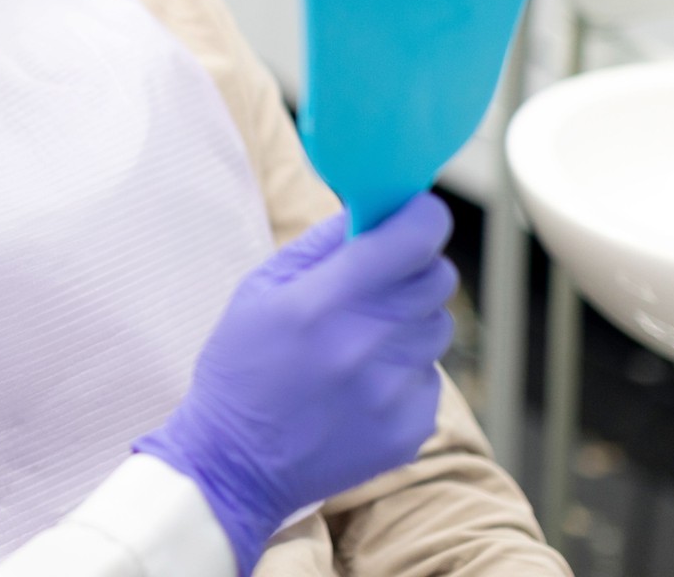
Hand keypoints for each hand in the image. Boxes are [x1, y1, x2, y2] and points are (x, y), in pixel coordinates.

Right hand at [133, 193, 456, 572]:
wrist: (236, 463)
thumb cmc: (241, 366)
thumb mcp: (258, 290)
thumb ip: (320, 246)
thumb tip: (370, 210)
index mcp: (323, 303)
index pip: (413, 241)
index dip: (422, 218)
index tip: (414, 215)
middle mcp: (366, 346)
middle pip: (437, 279)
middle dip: (413, 268)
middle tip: (377, 281)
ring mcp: (394, 393)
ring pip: (437, 328)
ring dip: (407, 322)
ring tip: (359, 342)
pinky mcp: (411, 429)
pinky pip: (430, 377)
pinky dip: (403, 371)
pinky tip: (360, 385)